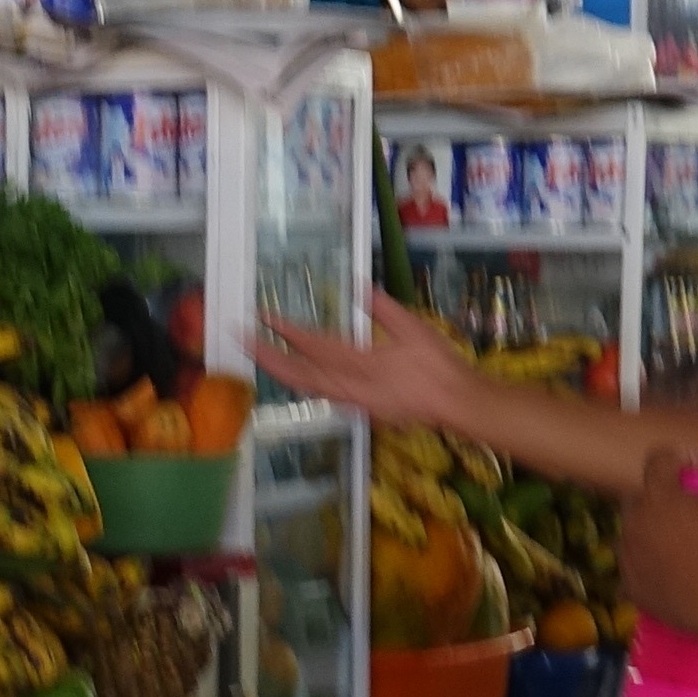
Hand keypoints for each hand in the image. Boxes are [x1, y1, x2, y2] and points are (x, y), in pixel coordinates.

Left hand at [258, 293, 491, 437]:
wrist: (456, 404)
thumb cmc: (439, 366)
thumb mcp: (415, 329)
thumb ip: (384, 308)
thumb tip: (361, 286)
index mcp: (360, 365)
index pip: (314, 346)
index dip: (285, 331)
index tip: (263, 317)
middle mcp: (349, 388)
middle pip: (298, 374)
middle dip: (266, 357)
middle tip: (241, 340)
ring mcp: (353, 403)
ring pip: (307, 389)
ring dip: (281, 372)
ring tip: (261, 358)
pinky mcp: (362, 410)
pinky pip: (322, 396)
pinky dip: (303, 385)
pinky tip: (299, 378)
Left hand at [619, 445, 697, 633]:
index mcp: (658, 497)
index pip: (656, 462)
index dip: (674, 458)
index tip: (691, 464)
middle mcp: (635, 524)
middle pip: (639, 498)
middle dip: (658, 496)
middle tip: (686, 506)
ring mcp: (630, 559)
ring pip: (633, 534)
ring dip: (650, 532)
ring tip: (678, 540)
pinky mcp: (634, 589)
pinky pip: (635, 570)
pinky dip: (648, 566)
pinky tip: (667, 571)